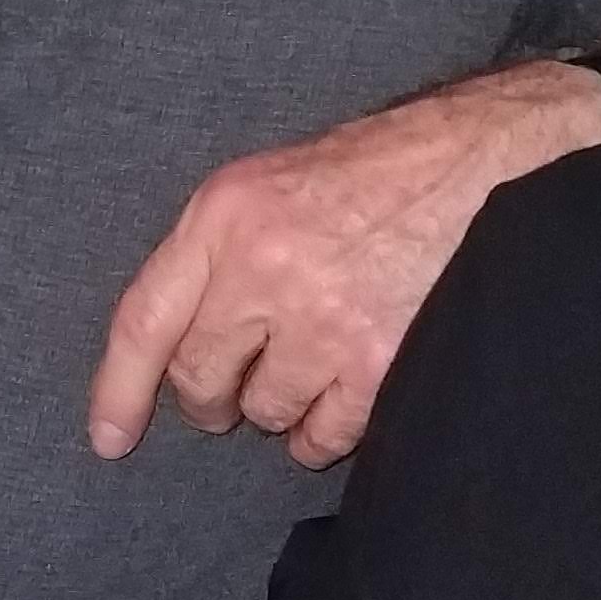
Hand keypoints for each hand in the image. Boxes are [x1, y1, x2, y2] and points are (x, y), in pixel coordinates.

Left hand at [88, 56, 600, 470]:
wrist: (491, 160)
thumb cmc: (379, 173)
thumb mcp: (275, 183)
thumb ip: (218, 255)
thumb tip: (176, 351)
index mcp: (227, 214)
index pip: (145, 319)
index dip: (118, 389)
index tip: (109, 439)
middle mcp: (266, 269)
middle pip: (201, 381)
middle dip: (216, 396)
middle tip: (244, 382)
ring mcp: (324, 322)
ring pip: (264, 413)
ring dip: (282, 405)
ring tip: (319, 359)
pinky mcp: (380, 365)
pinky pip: (322, 436)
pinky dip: (327, 429)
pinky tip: (350, 387)